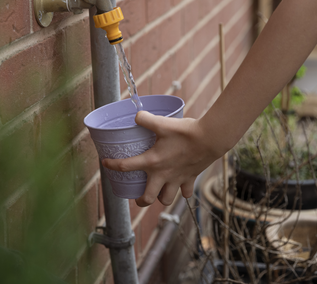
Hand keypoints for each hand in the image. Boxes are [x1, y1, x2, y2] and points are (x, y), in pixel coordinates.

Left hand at [102, 111, 224, 206]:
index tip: (105, 163)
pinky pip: (185, 193)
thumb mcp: (163, 123)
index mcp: (152, 161)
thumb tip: (136, 115)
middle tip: (138, 197)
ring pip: (166, 199)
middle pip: (148, 198)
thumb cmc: (186, 131)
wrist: (210, 139)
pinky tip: (179, 185)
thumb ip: (146, 119)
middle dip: (140, 201)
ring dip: (161, 197)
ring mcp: (177, 179)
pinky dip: (182, 192)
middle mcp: (163, 175)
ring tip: (158, 191)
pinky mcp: (190, 179)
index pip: (125, 166)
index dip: (112, 165)